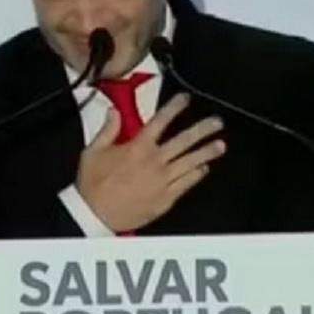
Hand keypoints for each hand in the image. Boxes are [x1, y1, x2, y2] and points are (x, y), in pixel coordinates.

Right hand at [76, 93, 225, 232]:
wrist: (95, 215)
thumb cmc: (93, 184)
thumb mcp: (93, 151)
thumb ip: (107, 130)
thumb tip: (114, 112)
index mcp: (138, 147)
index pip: (161, 121)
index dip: (174, 107)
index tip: (185, 99)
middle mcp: (155, 161)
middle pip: (184, 141)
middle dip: (202, 129)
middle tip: (216, 122)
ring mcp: (163, 181)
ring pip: (191, 162)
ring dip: (207, 152)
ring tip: (221, 145)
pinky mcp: (166, 198)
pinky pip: (187, 184)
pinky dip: (197, 174)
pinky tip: (204, 169)